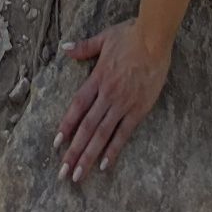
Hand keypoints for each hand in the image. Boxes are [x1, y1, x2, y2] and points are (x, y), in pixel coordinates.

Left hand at [55, 18, 169, 181]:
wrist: (154, 38)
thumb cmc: (130, 35)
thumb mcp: (104, 38)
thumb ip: (84, 47)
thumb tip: (65, 48)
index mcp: (97, 78)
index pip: (77, 106)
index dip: (66, 125)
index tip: (56, 144)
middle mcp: (107, 94)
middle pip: (86, 127)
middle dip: (73, 151)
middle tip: (62, 173)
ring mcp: (123, 103)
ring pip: (102, 134)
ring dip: (89, 156)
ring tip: (78, 176)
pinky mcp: (139, 109)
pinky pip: (124, 133)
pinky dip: (113, 149)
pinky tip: (105, 165)